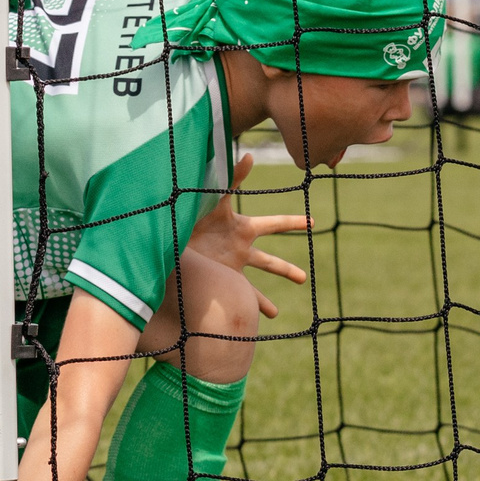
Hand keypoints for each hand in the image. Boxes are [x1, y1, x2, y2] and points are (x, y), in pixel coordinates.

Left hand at [186, 153, 309, 316]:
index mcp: (242, 229)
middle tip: (303, 279)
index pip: (275, 224)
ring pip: (253, 288)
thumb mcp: (214, 199)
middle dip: (286, 270)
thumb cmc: (191, 216)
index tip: (313, 222)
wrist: (165, 240)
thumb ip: (232, 179)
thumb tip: (248, 155)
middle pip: (270, 262)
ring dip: (265, 299)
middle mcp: (239, 250)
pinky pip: (235, 300)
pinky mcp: (217, 282)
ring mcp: (229, 268)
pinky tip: (250, 325)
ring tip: (274, 314)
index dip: (294, 223)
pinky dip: (244, 310)